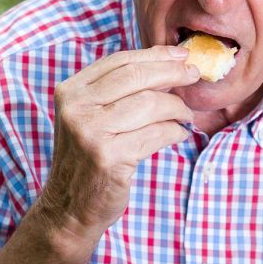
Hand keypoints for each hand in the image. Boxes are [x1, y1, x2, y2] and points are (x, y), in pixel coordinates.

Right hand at [37, 45, 198, 242]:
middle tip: (194, 75)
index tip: (181, 55)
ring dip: (177, 108)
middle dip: (172, 73)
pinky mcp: (110, 158)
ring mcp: (91, 133)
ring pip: (150, 104)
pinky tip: (179, 134)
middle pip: (136, 76)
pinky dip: (174, 132)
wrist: (69, 208)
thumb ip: (118, 89)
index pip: (119, 61)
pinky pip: (156, 134)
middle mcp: (77, 108)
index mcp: (71, 91)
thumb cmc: (88, 157)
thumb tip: (166, 61)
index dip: (155, 55)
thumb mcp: (90, 115)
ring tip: (186, 115)